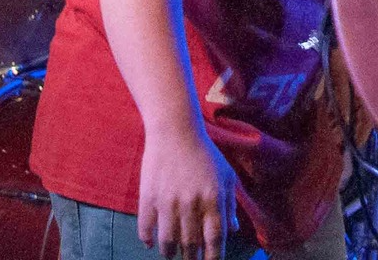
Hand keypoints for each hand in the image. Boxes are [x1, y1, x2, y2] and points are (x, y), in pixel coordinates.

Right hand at [138, 119, 234, 258]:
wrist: (175, 131)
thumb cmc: (205, 153)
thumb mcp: (226, 176)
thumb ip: (230, 204)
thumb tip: (232, 231)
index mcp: (213, 199)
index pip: (215, 238)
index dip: (213, 257)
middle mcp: (191, 204)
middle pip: (191, 244)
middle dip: (191, 259)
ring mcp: (168, 202)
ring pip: (167, 241)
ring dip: (169, 253)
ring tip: (171, 255)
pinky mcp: (148, 197)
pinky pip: (145, 227)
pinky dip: (147, 240)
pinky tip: (151, 244)